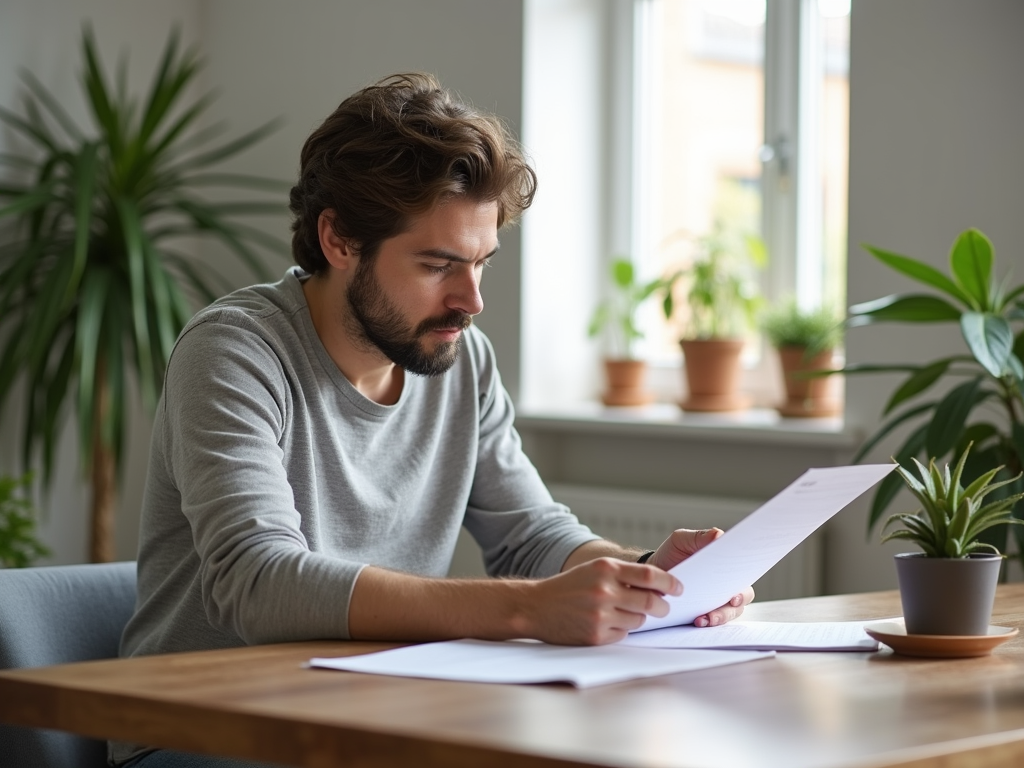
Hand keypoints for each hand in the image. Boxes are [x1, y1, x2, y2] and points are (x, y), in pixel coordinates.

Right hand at [523, 557, 682, 644]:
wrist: (536, 606)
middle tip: (663, 607)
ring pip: (638, 621)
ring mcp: (600, 615)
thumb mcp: (594, 570)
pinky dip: (622, 630)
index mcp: (606, 569)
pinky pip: (623, 635)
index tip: (679, 588)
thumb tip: (658, 586)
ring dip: (638, 618)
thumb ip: (623, 575)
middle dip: (662, 607)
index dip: (670, 583)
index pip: (649, 575)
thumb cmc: (569, 587)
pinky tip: (607, 623)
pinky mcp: (596, 635)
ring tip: (624, 613)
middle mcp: (604, 591)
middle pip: (649, 602)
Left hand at [648, 527, 754, 627]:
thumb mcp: (682, 541)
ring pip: (728, 614)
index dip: (746, 582)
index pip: (744, 576)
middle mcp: (725, 587)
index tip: (738, 591)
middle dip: (736, 602)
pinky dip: (707, 623)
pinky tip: (697, 621)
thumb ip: (700, 537)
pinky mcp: (702, 615)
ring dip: (720, 617)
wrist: (652, 572)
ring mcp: (715, 603)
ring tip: (705, 618)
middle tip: (730, 602)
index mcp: (726, 567)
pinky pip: (710, 622)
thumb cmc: (672, 554)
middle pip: (741, 598)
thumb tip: (720, 535)